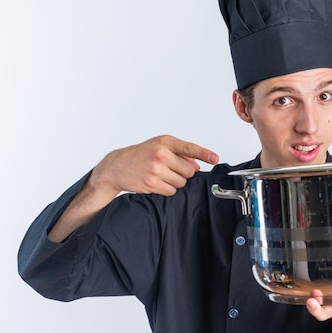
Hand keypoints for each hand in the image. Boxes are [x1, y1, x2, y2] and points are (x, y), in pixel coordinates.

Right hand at [48, 135, 218, 242]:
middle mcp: (161, 154)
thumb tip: (197, 164)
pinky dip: (167, 188)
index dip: (205, 154)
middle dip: (183, 172)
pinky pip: (172, 190)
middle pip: (189, 170)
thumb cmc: (140, 155)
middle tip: (169, 169)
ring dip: (175, 181)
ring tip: (160, 174)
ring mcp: (156, 169)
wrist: (116, 167)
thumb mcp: (160, 147)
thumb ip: (180, 154)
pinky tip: (156, 181)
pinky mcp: (152, 183)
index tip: (215, 158)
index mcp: (165, 142)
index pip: (190, 148)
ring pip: (182, 182)